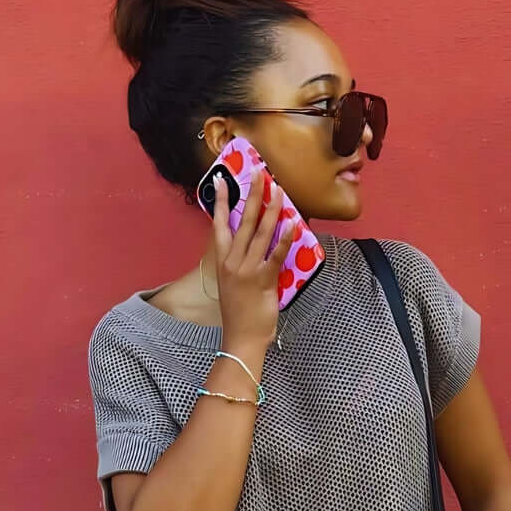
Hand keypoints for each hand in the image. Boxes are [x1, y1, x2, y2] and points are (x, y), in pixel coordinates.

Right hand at [211, 166, 295, 349]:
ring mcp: (247, 270)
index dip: (220, 201)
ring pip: (261, 233)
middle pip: (243, 221)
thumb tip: (257, 242)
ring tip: (279, 190)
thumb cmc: (239, 312)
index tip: (221, 180)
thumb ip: (241, 261)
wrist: (241, 338)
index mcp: (222, 261)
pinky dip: (284, 239)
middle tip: (260, 172)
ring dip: (271, 209)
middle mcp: (232, 262)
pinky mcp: (264, 281)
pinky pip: (275, 255)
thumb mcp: (233, 283)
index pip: (219, 224)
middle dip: (253, 194)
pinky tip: (292, 223)